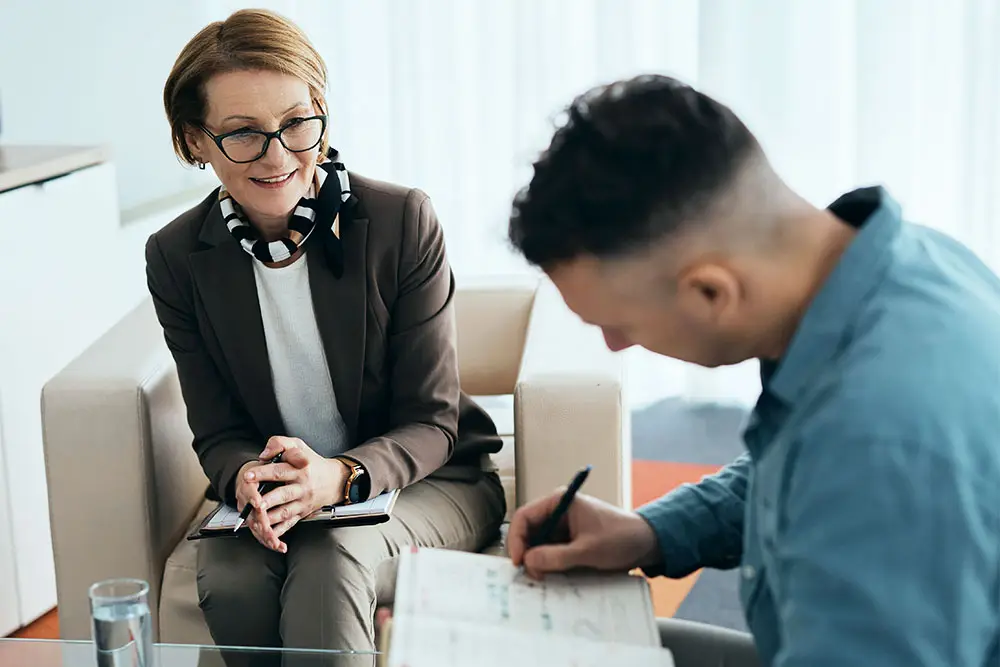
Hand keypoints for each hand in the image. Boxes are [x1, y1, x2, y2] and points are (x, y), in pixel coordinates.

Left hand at [241, 436, 348, 551]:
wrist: (336, 480)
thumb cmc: (313, 462)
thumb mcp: (299, 445)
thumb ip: (280, 443)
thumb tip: (264, 455)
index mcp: (300, 469)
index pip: (279, 470)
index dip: (263, 473)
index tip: (248, 476)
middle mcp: (301, 487)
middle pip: (282, 494)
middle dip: (267, 499)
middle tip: (253, 502)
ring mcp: (302, 502)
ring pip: (285, 512)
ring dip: (269, 518)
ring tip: (255, 520)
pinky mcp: (302, 513)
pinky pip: (289, 524)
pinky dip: (278, 532)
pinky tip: (267, 535)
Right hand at [507, 492, 660, 578]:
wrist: (647, 543)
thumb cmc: (621, 538)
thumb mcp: (588, 550)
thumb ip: (556, 556)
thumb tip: (528, 561)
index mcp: (560, 501)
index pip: (524, 516)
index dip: (516, 539)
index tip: (518, 561)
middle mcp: (557, 511)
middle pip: (528, 532)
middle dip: (526, 553)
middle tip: (531, 575)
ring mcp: (562, 527)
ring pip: (537, 544)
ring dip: (537, 561)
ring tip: (542, 577)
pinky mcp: (568, 541)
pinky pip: (549, 552)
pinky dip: (547, 564)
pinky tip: (551, 576)